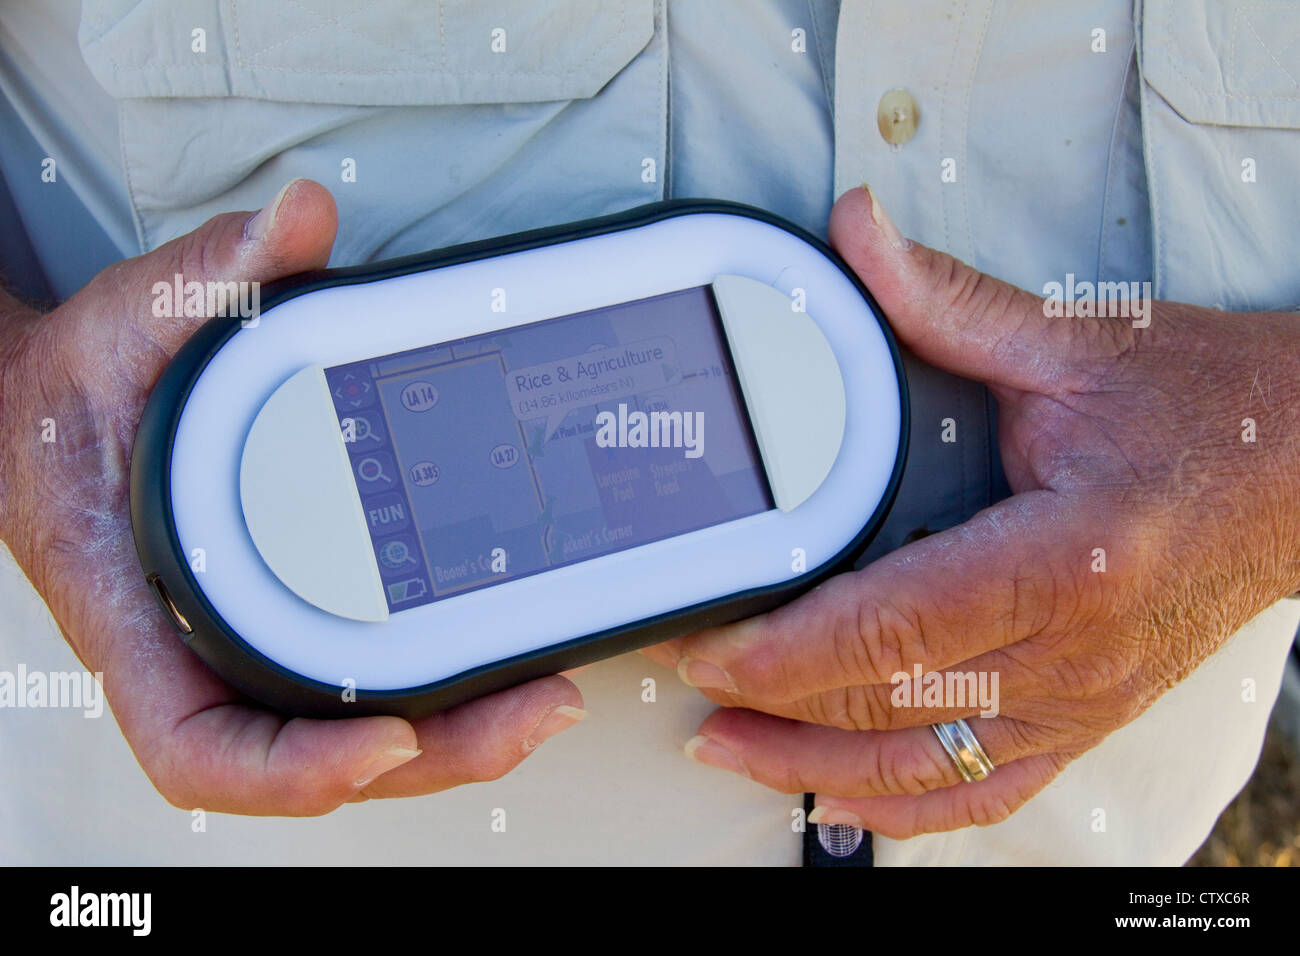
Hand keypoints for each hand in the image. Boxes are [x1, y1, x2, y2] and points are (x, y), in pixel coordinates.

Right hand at [0, 179, 584, 814]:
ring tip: (544, 695)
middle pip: (314, 755)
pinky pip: (357, 681)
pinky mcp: (285, 617)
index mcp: (138, 606)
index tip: (389, 738)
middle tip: (537, 709)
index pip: (198, 743)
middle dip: (433, 753)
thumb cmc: (79, 392)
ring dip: (450, 734)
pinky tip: (495, 655)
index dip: (293, 768)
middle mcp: (197, 646)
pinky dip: (428, 689)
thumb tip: (297, 218)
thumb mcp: (132, 319)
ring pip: (348, 733)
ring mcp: (246, 642)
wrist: (55, 412)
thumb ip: (211, 271)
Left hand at [649, 185, 1299, 838]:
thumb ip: (947, 300)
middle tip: (685, 677)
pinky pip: (982, 790)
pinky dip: (901, 807)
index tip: (708, 642)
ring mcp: (1081, 702)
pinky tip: (836, 800)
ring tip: (726, 750)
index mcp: (1066, 559)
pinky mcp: (1085, 719)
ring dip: (811, 769)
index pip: (893, 627)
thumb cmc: (1204, 414)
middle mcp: (1073, 653)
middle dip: (771, 706)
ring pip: (921, 769)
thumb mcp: (1075, 345)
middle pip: (889, 708)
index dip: (785, 651)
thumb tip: (855, 234)